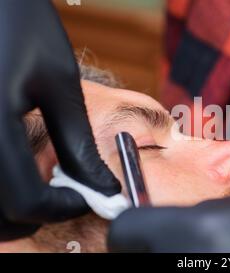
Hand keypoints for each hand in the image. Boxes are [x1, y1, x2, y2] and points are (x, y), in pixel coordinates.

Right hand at [0, 0, 120, 240]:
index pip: (24, 202)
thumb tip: (101, 185)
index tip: (88, 196)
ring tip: (40, 185)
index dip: (63, 207)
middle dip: (33, 216)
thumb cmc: (20, 24)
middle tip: (62, 196)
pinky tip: (12, 168)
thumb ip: (77, 142)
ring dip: (9, 209)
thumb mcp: (57, 82)